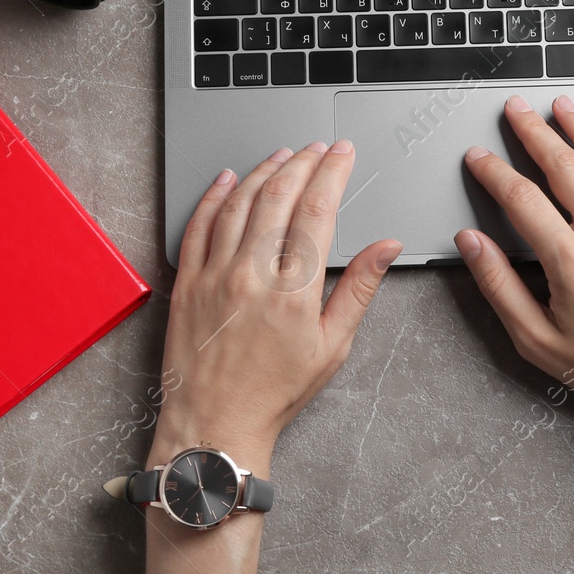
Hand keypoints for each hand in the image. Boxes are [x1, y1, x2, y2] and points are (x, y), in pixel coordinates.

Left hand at [150, 141, 402, 469]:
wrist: (214, 426)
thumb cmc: (274, 393)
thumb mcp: (332, 347)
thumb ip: (359, 289)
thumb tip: (386, 248)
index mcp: (293, 291)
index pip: (317, 211)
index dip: (333, 173)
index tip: (343, 153)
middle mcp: (251, 275)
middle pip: (279, 196)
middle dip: (303, 162)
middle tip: (318, 147)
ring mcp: (214, 276)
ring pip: (239, 203)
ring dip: (264, 170)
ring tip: (283, 155)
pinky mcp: (187, 283)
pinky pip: (198, 226)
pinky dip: (214, 196)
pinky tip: (228, 179)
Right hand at [454, 95, 573, 425]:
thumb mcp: (535, 340)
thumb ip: (499, 287)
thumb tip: (471, 244)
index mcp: (571, 263)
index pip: (522, 200)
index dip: (494, 173)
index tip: (478, 157)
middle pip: (565, 167)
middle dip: (534, 132)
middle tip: (515, 110)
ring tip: (561, 105)